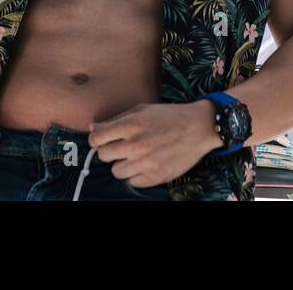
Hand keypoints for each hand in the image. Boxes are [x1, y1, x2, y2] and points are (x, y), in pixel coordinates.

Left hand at [88, 101, 219, 187]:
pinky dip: (137, 175)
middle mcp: (136, 144)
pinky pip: (133, 182)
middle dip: (109, 151)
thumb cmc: (170, 116)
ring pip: (116, 172)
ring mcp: (146, 162)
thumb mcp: (143, 109)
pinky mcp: (156, 176)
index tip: (102, 140)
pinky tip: (147, 164)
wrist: (200, 127)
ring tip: (136, 156)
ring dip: (123, 164)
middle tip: (122, 147)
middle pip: (103, 156)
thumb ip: (117, 119)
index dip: (96, 139)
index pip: (96, 138)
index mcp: (131, 125)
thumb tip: (93, 127)